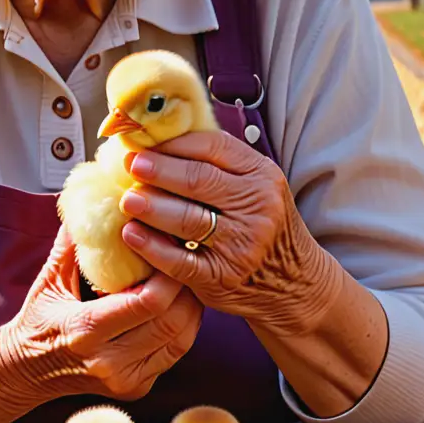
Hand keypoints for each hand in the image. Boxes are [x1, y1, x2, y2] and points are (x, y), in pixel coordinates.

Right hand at [3, 226, 202, 402]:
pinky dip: (185, 324)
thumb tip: (94, 196)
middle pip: (172, 320)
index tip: (170, 244)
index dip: (168, 272)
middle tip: (187, 256)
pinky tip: (180, 302)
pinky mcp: (138, 387)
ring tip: (187, 275)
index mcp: (85, 330)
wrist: (26, 371)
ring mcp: (127, 379)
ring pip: (182, 337)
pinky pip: (176, 352)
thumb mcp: (50, 277)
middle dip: (186, 285)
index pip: (147, 302)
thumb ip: (73, 240)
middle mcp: (109, 361)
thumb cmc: (38, 319)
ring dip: (191, 304)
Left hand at [116, 131, 332, 323]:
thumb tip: (163, 139)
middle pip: (197, 180)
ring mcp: (242, 244)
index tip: (145, 142)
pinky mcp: (223, 276)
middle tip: (131, 164)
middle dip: (158, 170)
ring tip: (128, 199)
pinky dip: (152, 247)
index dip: (174, 143)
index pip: (213, 147)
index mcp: (262, 176)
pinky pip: (180, 260)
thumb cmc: (264, 226)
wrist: (295, 283)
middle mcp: (257, 207)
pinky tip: (132, 234)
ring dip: (151, 206)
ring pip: (187, 218)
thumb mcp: (258, 187)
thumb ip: (222, 165)